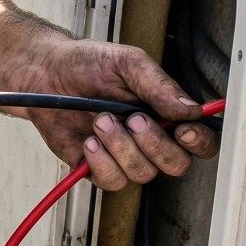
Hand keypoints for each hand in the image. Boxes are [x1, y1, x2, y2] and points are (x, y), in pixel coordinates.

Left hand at [17, 33, 218, 189]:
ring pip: (142, 173)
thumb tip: (191, 110)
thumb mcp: (127, 63)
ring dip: (121, 147)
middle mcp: (148, 139)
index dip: (199, 142)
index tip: (183, 131)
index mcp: (164, 113)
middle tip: (132, 119)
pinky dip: (100, 162)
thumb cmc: (88, 64)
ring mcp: (123, 155)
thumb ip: (159, 86)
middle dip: (155, 144)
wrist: (45, 73)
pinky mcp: (96, 167)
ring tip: (100, 121)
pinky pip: (111, 181)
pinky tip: (88, 141)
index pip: (199, 141)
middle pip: (176, 164)